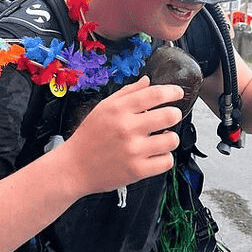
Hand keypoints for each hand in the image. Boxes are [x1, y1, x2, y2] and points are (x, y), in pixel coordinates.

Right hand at [62, 76, 182, 195]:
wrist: (74, 167)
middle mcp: (126, 128)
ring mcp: (133, 150)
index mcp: (118, 109)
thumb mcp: (103, 108)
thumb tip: (148, 81)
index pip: (154, 94)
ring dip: (169, 138)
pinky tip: (155, 154)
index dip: (172, 91)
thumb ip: (127, 93)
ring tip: (160, 138)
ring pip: (172, 140)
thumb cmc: (89, 137)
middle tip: (170, 116)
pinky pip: (166, 161)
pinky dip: (164, 157)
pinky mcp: (137, 170)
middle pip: (169, 115)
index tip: (178, 92)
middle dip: (174, 114)